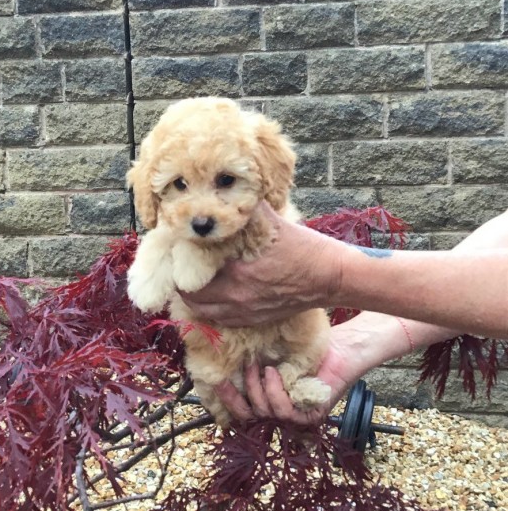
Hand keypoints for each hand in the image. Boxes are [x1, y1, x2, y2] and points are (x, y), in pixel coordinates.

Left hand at [179, 202, 343, 326]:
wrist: (332, 278)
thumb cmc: (307, 249)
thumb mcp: (275, 221)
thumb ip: (249, 208)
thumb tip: (231, 190)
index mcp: (238, 272)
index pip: (192, 271)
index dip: (180, 261)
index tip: (179, 249)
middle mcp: (237, 297)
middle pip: (191, 296)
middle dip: (182, 281)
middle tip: (182, 265)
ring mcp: (246, 312)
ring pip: (203, 312)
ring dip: (194, 298)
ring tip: (193, 282)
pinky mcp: (256, 320)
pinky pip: (221, 320)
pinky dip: (211, 309)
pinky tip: (214, 296)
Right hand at [215, 316, 379, 424]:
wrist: (341, 346)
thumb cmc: (307, 348)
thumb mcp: (272, 355)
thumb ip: (252, 364)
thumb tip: (220, 363)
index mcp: (271, 401)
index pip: (243, 412)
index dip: (227, 401)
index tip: (216, 382)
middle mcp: (281, 413)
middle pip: (249, 418)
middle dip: (234, 399)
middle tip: (225, 379)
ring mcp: (297, 417)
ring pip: (265, 413)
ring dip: (256, 389)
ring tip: (257, 365)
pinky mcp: (311, 415)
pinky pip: (285, 412)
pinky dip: (275, 391)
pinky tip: (273, 372)